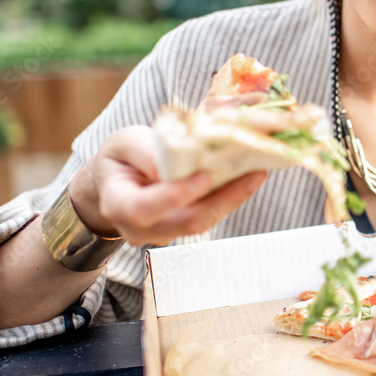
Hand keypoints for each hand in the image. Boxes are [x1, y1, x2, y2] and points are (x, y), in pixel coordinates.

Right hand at [69, 126, 267, 246]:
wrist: (116, 182)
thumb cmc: (120, 160)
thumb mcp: (124, 142)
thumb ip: (145, 151)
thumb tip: (177, 159)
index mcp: (118, 204)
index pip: (144, 209)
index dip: (175, 196)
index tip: (205, 176)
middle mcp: (142, 228)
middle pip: (187, 222)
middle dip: (224, 198)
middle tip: (253, 171)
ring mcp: (166, 232)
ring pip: (205, 220)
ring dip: (234, 197)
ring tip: (258, 170)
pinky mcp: (185, 227)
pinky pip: (210, 214)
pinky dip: (230, 196)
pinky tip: (248, 176)